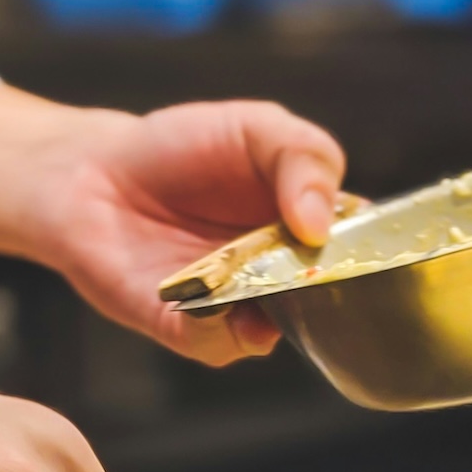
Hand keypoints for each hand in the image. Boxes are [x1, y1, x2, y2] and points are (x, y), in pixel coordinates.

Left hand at [0, 79, 346, 366]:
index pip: (366, 254)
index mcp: (313, 231)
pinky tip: (210, 291)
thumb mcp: (257, 129)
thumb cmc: (180, 150)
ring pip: (282, 330)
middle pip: (333, 304)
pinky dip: (221, 321)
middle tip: (320, 266)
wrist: (94, 175)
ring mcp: (243, 311)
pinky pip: (222, 342)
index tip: (374, 246)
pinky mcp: (194, 332)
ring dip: (277, 308)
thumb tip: (320, 225)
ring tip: (259, 274)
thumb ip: (304, 158)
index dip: (377, 254)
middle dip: (333, 291)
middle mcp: (286, 280)